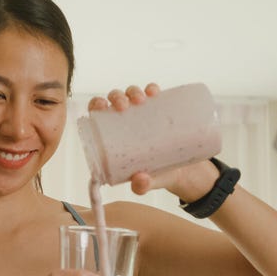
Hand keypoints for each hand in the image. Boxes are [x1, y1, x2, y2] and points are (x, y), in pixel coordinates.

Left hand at [87, 83, 220, 199]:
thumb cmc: (154, 176)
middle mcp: (124, 121)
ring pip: (131, 94)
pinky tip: (154, 91)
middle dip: (116, 97)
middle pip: (113, 101)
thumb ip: (142, 186)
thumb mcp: (147, 183)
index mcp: (113, 137)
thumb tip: (140, 180)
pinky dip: (152, 89)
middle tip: (125, 106)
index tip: (101, 106)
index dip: (96, 105)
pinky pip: (152, 94)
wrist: (181, 172)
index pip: (97, 115)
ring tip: (143, 99)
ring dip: (133, 91)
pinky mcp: (158, 110)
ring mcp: (141, 114)